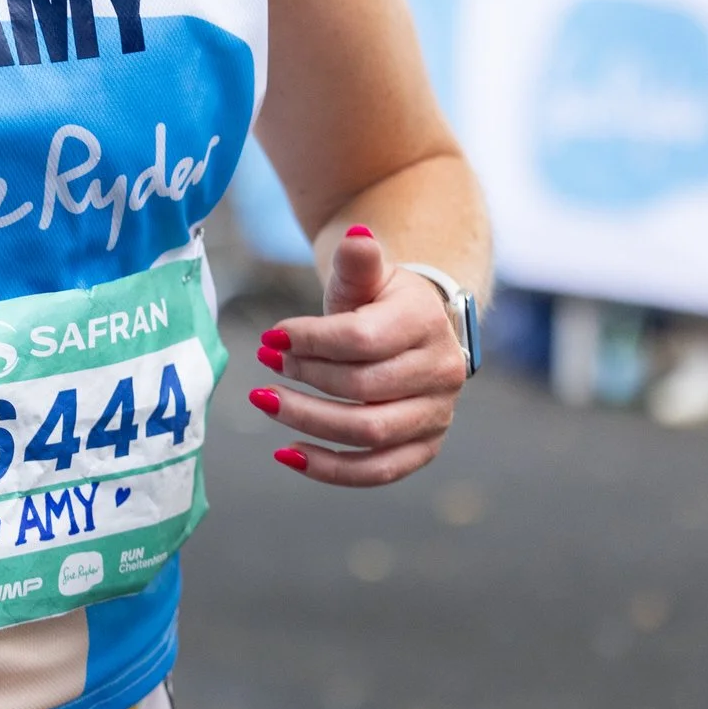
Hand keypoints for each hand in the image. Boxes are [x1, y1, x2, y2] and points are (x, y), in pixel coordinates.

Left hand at [249, 226, 467, 485]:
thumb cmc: (380, 303)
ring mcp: (436, 415)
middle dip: (305, 377)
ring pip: (367, 433)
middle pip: (361, 388)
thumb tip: (355, 237)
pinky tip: (286, 453)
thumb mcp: (367, 277)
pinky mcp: (424, 448)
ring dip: (307, 421)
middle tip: (267, 364)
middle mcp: (442, 372)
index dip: (310, 341)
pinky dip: (329, 468)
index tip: (270, 337)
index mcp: (426, 323)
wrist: (414, 333)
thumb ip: (358, 262)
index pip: (361, 339)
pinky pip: (377, 471)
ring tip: (265, 400)